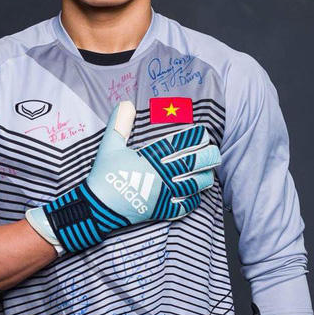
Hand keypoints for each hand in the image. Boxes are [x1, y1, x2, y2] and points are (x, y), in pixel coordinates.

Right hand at [25, 99, 220, 253]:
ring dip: (203, 178)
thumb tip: (126, 103)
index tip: (203, 133)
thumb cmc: (104, 175)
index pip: (177, 145)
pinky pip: (182, 207)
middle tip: (215, 152)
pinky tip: (196, 196)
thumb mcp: (109, 146)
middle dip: (206, 157)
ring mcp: (161, 194)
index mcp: (149, 158)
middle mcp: (160, 176)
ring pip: (191, 185)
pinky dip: (192, 201)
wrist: (97, 207)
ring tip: (210, 173)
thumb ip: (119, 124)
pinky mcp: (159, 210)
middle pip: (190, 164)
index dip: (193, 138)